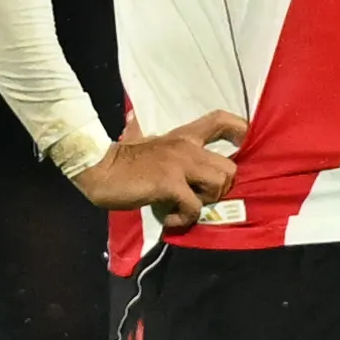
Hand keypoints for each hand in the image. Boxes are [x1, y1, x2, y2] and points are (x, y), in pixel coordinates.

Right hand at [71, 114, 248, 231]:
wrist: (98, 169)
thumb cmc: (118, 158)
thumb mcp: (140, 139)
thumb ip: (145, 132)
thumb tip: (133, 120)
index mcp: (183, 137)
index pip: (220, 121)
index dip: (239, 130)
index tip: (241, 145)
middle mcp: (187, 148)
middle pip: (229, 167)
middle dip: (219, 189)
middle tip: (198, 197)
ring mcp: (180, 166)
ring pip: (219, 185)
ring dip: (204, 203)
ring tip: (184, 207)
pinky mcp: (170, 185)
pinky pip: (194, 207)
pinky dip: (184, 219)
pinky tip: (170, 218)